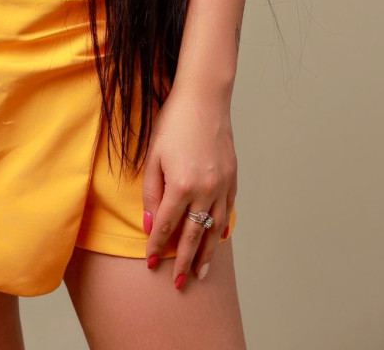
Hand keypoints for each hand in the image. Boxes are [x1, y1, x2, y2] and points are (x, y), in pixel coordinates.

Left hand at [141, 82, 236, 288]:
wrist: (204, 98)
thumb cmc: (173, 122)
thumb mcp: (153, 156)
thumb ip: (151, 192)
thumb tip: (150, 224)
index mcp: (181, 185)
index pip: (166, 226)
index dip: (157, 247)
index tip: (151, 264)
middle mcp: (205, 190)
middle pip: (193, 235)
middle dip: (183, 262)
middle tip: (177, 283)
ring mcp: (222, 185)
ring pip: (214, 229)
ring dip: (207, 254)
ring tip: (200, 275)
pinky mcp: (233, 178)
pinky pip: (227, 211)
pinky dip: (222, 229)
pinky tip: (217, 240)